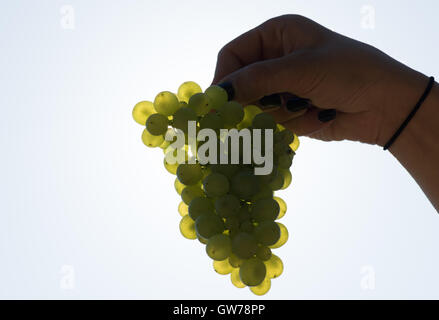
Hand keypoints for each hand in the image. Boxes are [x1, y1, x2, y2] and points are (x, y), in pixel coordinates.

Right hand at [212, 14, 428, 145]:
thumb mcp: (301, 69)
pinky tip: (315, 115)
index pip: (233, 54)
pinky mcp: (290, 110)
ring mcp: (283, 86)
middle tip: (267, 109)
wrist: (386, 104)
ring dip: (282, 112)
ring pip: (256, 106)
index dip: (224, 77)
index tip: (218, 102)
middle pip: (242, 83)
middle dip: (255, 99)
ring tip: (309, 106)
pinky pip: (272, 121)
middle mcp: (275, 59)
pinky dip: (291, 123)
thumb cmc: (348, 72)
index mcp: (276, 35)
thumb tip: (217, 93)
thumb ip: (256, 79)